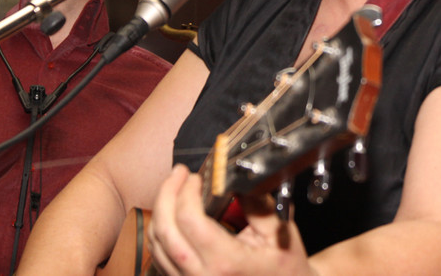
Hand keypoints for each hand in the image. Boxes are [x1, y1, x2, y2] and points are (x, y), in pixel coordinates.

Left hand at [146, 165, 316, 275]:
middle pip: (165, 229)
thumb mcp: (279, 233)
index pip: (190, 220)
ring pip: (156, 244)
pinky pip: (159, 257)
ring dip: (160, 211)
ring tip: (174, 189)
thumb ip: (258, 204)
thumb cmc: (283, 269)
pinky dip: (160, 231)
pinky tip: (171, 214)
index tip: (196, 177)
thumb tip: (236, 177)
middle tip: (178, 174)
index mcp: (226, 262)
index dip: (187, 192)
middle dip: (166, 194)